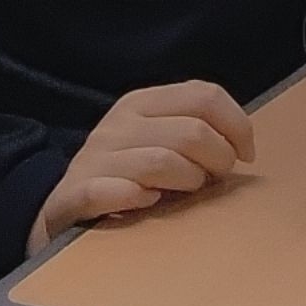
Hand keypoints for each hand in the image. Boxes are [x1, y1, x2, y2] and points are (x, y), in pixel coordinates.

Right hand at [32, 81, 254, 251]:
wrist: (58, 209)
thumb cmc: (124, 173)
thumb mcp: (157, 139)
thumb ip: (194, 130)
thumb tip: (242, 145)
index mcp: (142, 102)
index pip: (204, 96)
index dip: (237, 125)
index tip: (247, 154)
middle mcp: (117, 124)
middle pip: (192, 132)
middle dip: (218, 159)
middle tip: (215, 179)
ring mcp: (93, 158)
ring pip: (162, 162)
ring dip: (187, 181)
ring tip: (186, 192)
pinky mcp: (73, 194)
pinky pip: (116, 191)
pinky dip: (139, 198)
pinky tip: (148, 202)